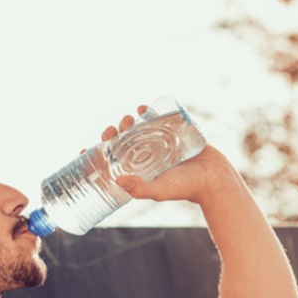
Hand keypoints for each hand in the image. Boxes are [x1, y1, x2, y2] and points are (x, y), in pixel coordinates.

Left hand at [100, 107, 237, 206]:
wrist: (214, 177)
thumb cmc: (186, 188)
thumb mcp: (159, 190)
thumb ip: (140, 189)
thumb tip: (118, 181)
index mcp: (138, 172)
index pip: (112, 163)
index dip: (96, 156)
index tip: (83, 150)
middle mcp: (146, 157)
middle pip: (121, 143)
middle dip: (113, 134)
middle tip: (113, 129)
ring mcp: (159, 144)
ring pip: (137, 129)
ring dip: (128, 122)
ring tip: (128, 118)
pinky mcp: (173, 133)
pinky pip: (158, 118)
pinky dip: (149, 110)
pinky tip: (143, 106)